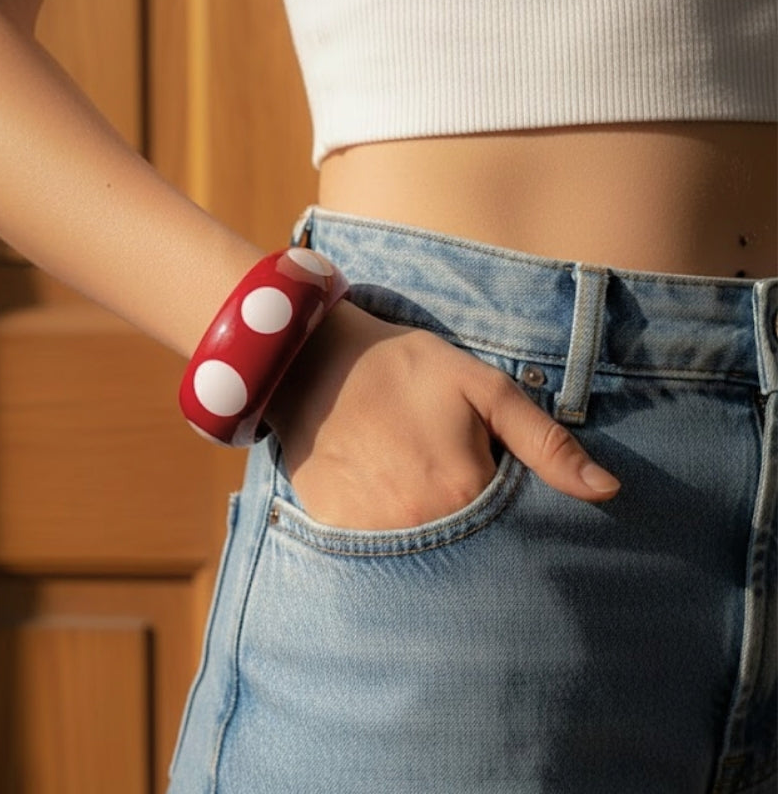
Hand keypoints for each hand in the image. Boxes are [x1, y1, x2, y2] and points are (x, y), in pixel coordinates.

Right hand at [266, 301, 619, 530]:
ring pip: (424, 559)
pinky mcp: (337, 532)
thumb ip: (545, 442)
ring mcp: (374, 535)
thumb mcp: (483, 388)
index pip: (517, 533)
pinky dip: (389, 540)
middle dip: (476, 534)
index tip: (504, 496)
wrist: (314, 362)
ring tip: (415, 491)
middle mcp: (422, 526)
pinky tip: (384, 503)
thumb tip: (607, 490)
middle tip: (449, 485)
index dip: (516, 515)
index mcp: (466, 490)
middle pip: (470, 551)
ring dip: (432, 540)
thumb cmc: (405, 368)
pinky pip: (375, 556)